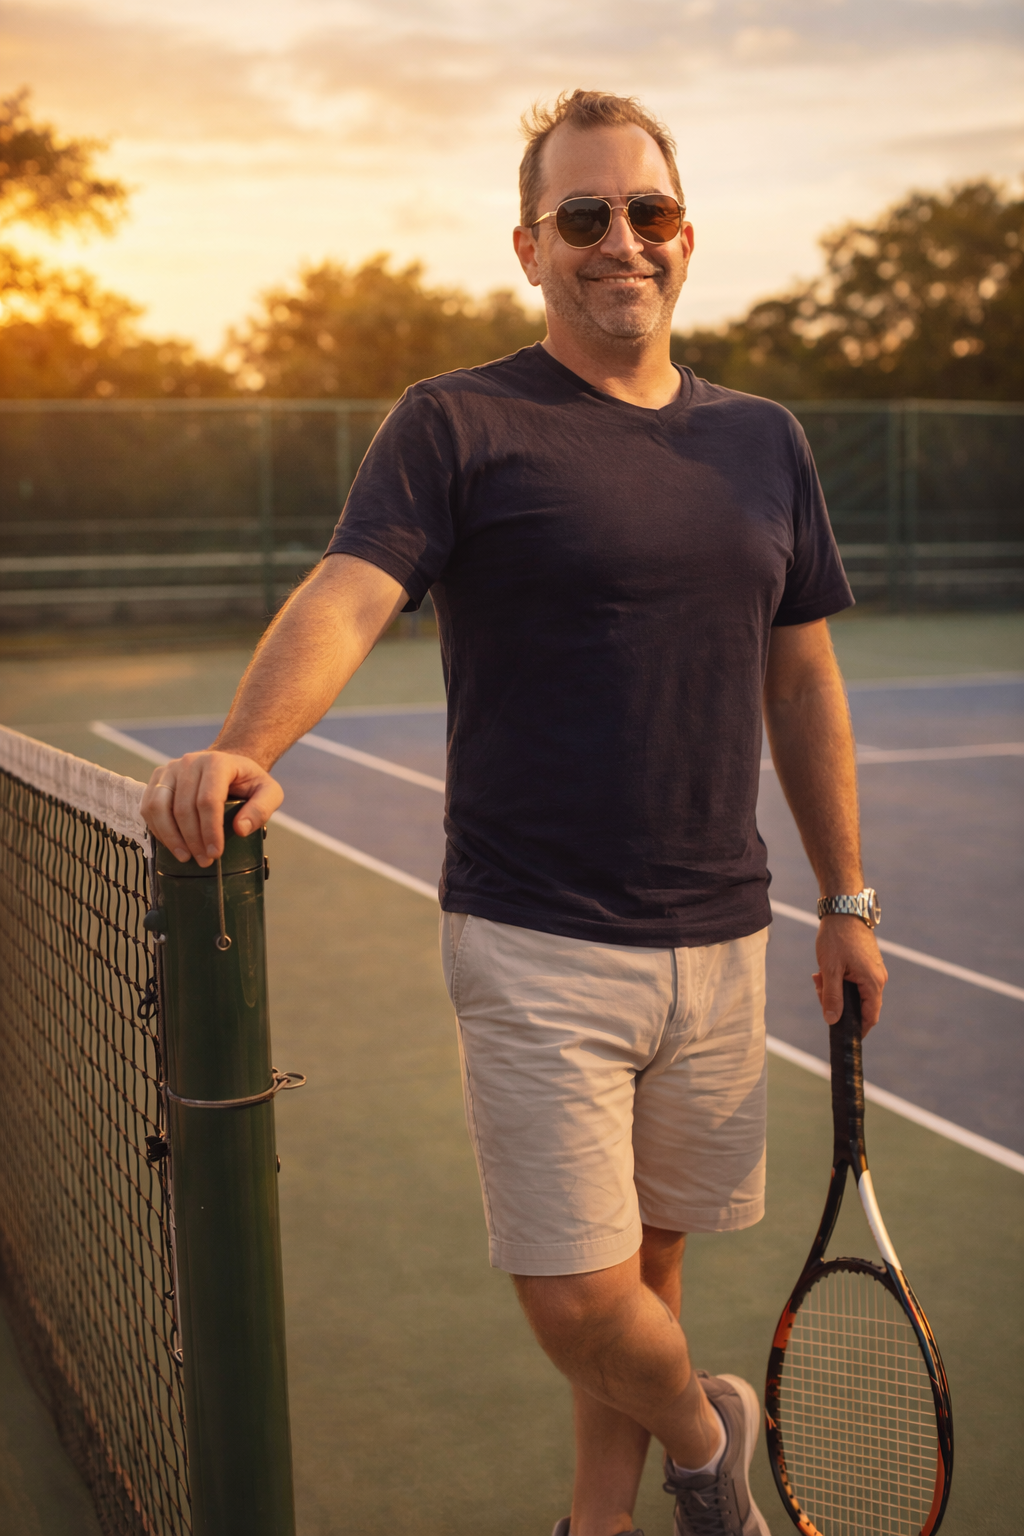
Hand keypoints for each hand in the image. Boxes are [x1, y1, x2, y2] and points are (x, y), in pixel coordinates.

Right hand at [141, 751, 283, 865]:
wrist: (228, 766)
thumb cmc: (248, 782)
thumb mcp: (269, 792)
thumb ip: (261, 809)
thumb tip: (241, 829)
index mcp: (217, 762)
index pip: (208, 801)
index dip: (210, 831)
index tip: (216, 854)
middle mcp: (190, 762)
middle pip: (183, 808)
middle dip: (193, 840)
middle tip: (204, 861)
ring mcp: (170, 769)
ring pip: (159, 807)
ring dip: (171, 837)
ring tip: (185, 857)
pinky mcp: (157, 779)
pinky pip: (148, 807)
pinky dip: (158, 829)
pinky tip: (173, 844)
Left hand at [813, 915, 887, 1033]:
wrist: (844, 909)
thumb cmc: (837, 937)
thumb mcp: (830, 969)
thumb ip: (831, 996)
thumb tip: (832, 1020)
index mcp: (873, 982)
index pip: (870, 1017)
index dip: (856, 1029)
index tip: (841, 1034)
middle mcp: (878, 979)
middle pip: (860, 1006)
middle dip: (837, 1004)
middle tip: (819, 989)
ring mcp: (873, 971)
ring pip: (854, 993)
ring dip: (835, 990)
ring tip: (819, 976)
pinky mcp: (867, 965)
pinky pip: (854, 981)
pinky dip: (838, 980)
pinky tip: (824, 971)